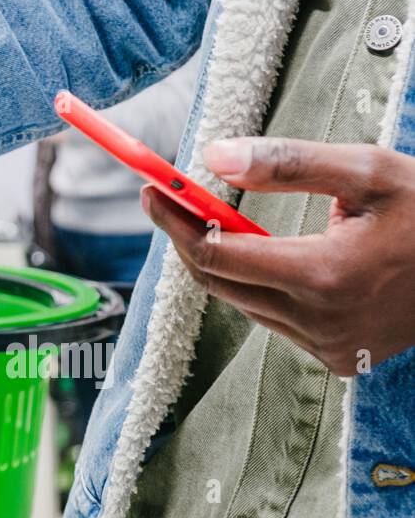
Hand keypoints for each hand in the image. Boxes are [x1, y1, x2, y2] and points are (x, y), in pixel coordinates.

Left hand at [142, 137, 414, 376]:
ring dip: (222, 261)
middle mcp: (320, 321)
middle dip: (186, 236)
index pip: (214, 255)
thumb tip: (213, 157)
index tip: (150, 188)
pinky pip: (273, 319)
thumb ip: (289, 162)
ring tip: (216, 217)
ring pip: (242, 302)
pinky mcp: (338, 359)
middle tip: (166, 197)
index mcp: (324, 275)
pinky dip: (257, 285)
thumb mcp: (368, 170)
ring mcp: (329, 347)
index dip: (174, 220)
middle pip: (216, 282)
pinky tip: (267, 254)